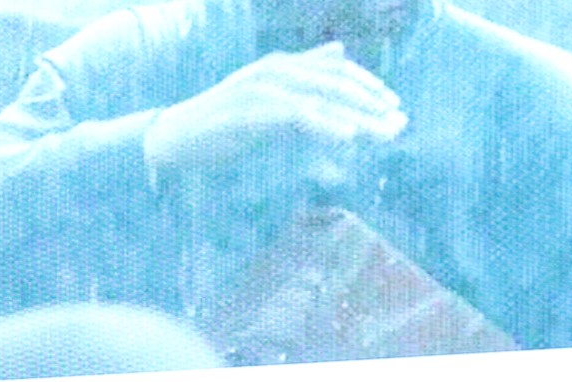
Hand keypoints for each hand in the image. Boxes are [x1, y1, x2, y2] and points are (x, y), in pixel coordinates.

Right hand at [144, 42, 405, 178]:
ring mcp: (262, 87)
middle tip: (399, 124)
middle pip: (336, 82)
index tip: (393, 108)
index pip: (336, 69)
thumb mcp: (264, 99)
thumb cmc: (217, 124)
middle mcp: (275, 69)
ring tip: (383, 133)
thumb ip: (300, 78)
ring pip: (322, 98)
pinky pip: (297, 115)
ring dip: (357, 116)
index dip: (368, 86)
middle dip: (371, 103)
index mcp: (281, 65)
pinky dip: (326, 124)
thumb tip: (339, 52)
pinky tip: (348, 137)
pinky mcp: (250, 110)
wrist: (172, 138)